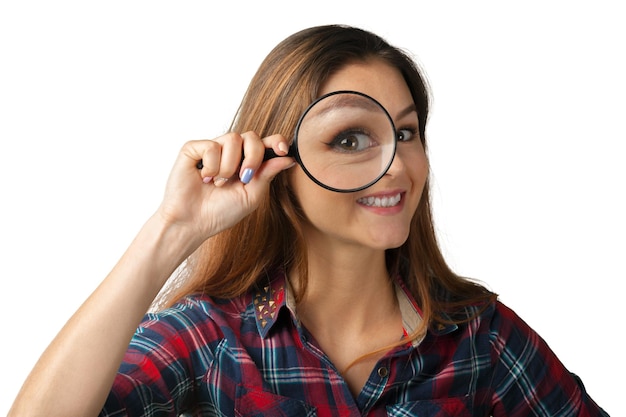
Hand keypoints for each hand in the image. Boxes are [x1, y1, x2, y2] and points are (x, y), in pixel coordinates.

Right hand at [156, 131, 293, 243]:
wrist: (193, 222)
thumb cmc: (221, 212)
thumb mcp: (252, 195)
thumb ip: (268, 173)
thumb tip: (289, 157)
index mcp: (248, 163)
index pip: (265, 143)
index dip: (276, 141)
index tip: (282, 150)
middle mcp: (231, 153)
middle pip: (252, 137)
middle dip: (252, 157)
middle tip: (244, 177)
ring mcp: (212, 148)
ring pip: (232, 138)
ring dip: (229, 166)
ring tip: (218, 183)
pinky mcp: (194, 149)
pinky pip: (211, 146)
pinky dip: (211, 165)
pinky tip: (203, 179)